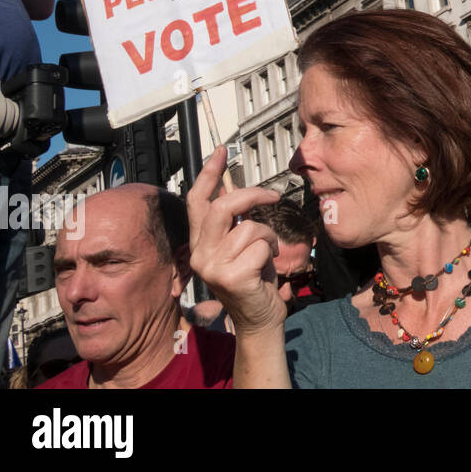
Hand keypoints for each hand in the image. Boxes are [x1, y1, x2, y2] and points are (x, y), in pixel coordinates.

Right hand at [186, 146, 285, 334]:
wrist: (259, 319)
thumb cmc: (253, 280)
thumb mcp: (239, 246)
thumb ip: (233, 222)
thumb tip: (237, 188)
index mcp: (199, 244)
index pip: (197, 202)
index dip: (209, 174)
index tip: (220, 152)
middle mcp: (199, 254)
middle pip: (223, 207)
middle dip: (252, 195)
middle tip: (273, 195)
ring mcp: (212, 267)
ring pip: (249, 227)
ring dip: (268, 236)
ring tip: (266, 253)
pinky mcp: (231, 276)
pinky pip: (261, 246)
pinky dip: (271, 252)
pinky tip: (266, 268)